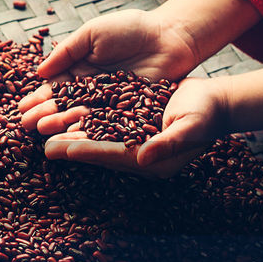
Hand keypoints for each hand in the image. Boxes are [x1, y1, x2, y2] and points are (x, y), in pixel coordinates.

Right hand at [18, 8, 202, 133]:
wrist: (170, 37)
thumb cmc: (130, 28)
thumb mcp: (92, 32)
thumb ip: (67, 51)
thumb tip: (39, 72)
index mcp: (78, 70)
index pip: (53, 88)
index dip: (37, 98)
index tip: (21, 107)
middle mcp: (89, 90)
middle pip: (62, 106)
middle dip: (43, 114)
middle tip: (25, 125)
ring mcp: (107, 103)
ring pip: (80, 117)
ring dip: (60, 124)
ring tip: (43, 131)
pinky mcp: (126, 113)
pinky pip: (104, 124)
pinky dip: (88, 130)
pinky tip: (73, 136)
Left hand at [39, 77, 230, 177]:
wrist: (216, 101)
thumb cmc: (206, 113)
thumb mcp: (190, 126)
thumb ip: (167, 143)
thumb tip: (143, 158)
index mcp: (152, 160)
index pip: (113, 156)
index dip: (88, 152)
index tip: (65, 150)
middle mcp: (139, 155)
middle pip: (100, 151)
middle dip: (73, 148)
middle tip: (46, 147)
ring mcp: (135, 142)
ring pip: (98, 139)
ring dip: (74, 136)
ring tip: (49, 134)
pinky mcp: (133, 127)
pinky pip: (105, 128)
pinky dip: (86, 124)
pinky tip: (67, 118)